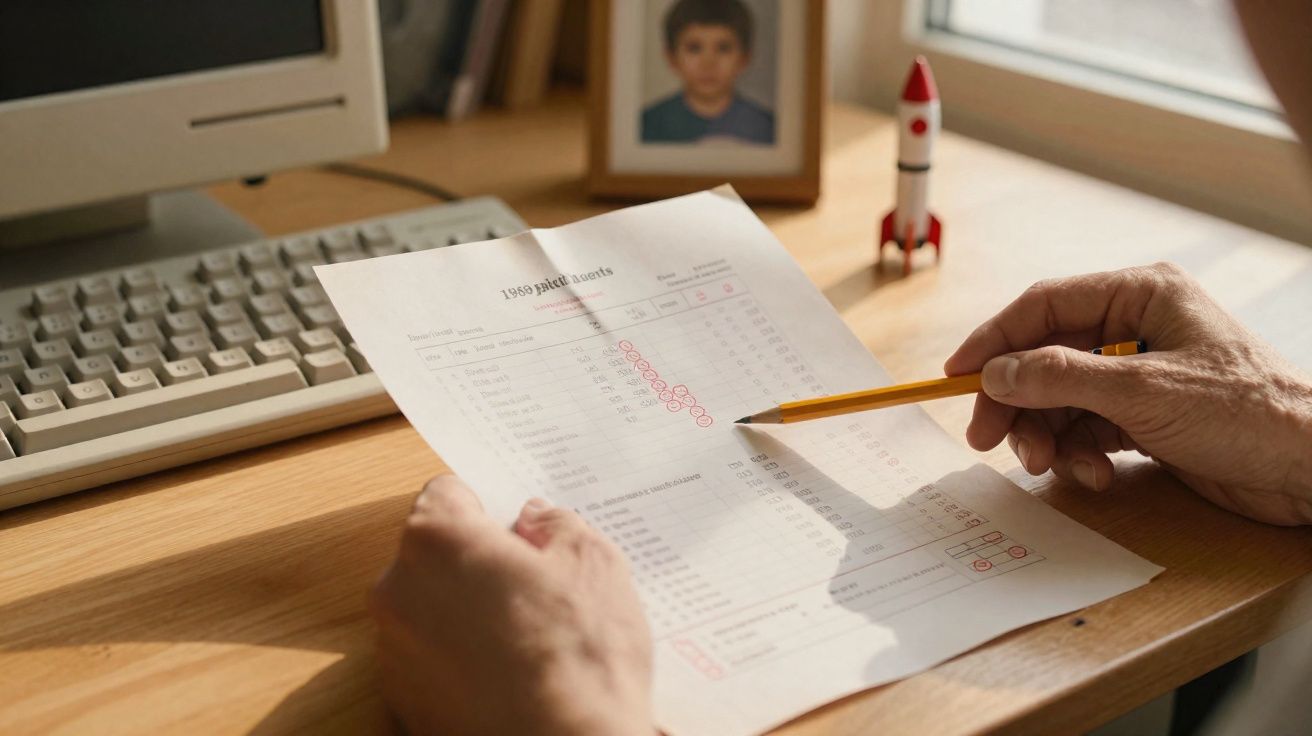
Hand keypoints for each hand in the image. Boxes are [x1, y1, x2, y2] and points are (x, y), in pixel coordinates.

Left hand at [370, 475, 654, 734]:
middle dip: (479, 561)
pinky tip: (511, 676)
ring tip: (530, 640)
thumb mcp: (594, 564)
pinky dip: (462, 662)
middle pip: (435, 554)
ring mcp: (395, 653)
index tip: (520, 530)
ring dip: (469, 613)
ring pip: (432, 609)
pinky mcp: (402, 704)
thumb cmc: (579, 658)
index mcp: (436, 541)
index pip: (447, 494)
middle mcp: (398, 592)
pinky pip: (432, 661)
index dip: (489, 507)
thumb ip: (558, 525)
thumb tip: (535, 520)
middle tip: (537, 586)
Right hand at [945, 262, 1311, 525]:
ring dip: (1047, 435)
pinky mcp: (1147, 418)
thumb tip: (995, 372)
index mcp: (1141, 296)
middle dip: (1017, 401)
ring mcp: (1140, 375)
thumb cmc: (1248, 414)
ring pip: (1061, 399)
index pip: (1046, 306)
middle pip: (1046, 358)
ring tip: (1051, 466)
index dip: (995, 339)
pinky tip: (1094, 475)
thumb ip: (1061, 378)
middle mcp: (1137, 328)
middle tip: (988, 439)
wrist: (1311, 470)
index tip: (956, 375)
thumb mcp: (1143, 392)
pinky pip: (1087, 428)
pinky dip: (1079, 453)